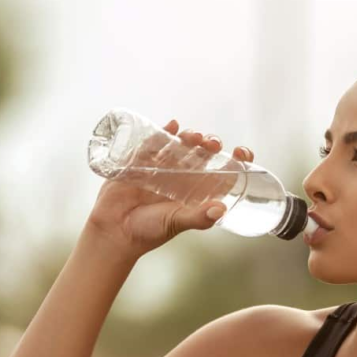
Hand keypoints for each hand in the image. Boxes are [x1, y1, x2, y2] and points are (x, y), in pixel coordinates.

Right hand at [84, 118, 254, 258]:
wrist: (114, 232)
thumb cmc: (149, 232)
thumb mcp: (176, 223)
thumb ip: (198, 218)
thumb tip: (220, 209)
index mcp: (197, 193)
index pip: (222, 173)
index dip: (235, 162)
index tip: (242, 153)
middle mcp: (183, 178)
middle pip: (204, 155)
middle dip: (211, 145)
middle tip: (211, 144)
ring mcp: (163, 169)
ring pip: (182, 146)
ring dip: (191, 137)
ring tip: (193, 136)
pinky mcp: (142, 162)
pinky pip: (155, 143)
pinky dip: (164, 132)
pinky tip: (173, 125)